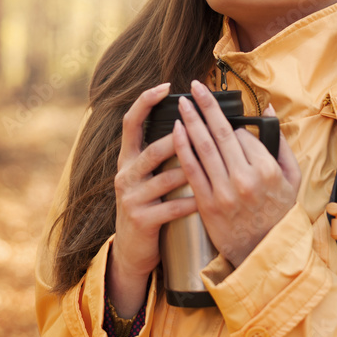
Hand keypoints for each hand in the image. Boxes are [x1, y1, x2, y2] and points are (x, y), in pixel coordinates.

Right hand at [109, 82, 198, 316]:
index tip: (166, 86)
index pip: (131, 122)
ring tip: (211, 161)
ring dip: (189, 169)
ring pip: (163, 177)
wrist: (132, 250)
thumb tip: (188, 123)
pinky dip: (191, 201)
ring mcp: (131, 198)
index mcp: (128, 159)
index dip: (146, 102)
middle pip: (151, 148)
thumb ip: (161, 153)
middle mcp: (125, 174)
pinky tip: (207, 197)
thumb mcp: (147, 177)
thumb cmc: (149, 206)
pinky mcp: (141, 220)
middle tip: (198, 125)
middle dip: (176, 137)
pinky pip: (171, 207)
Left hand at [173, 79, 300, 266]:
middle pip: (221, 133)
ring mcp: (224, 192)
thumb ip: (280, 142)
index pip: (243, 135)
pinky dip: (182, 147)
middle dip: (206, 106)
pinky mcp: (206, 204)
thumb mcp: (292, 178)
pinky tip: (176, 130)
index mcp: (267, 170)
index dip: (234, 125)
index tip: (226, 120)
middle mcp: (245, 179)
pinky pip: (191, 169)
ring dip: (191, 121)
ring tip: (182, 102)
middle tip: (194, 86)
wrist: (263, 253)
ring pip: (203, 147)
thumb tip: (267, 107)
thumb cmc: (279, 213)